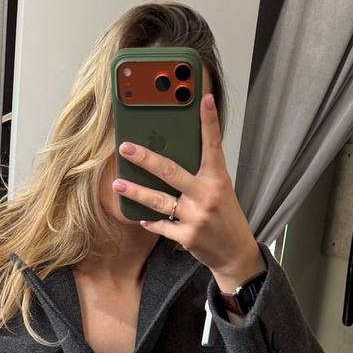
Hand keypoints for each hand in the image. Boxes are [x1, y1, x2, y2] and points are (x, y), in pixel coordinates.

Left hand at [112, 93, 265, 291]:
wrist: (235, 252)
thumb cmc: (226, 217)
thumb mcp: (221, 190)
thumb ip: (202, 175)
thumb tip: (173, 159)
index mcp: (218, 179)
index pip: (213, 145)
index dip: (209, 121)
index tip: (204, 99)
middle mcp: (206, 195)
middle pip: (170, 171)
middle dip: (145, 158)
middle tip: (126, 148)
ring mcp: (195, 216)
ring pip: (158, 200)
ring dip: (136, 191)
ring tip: (118, 183)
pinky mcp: (187, 236)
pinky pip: (161, 225)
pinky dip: (150, 221)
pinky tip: (140, 217)